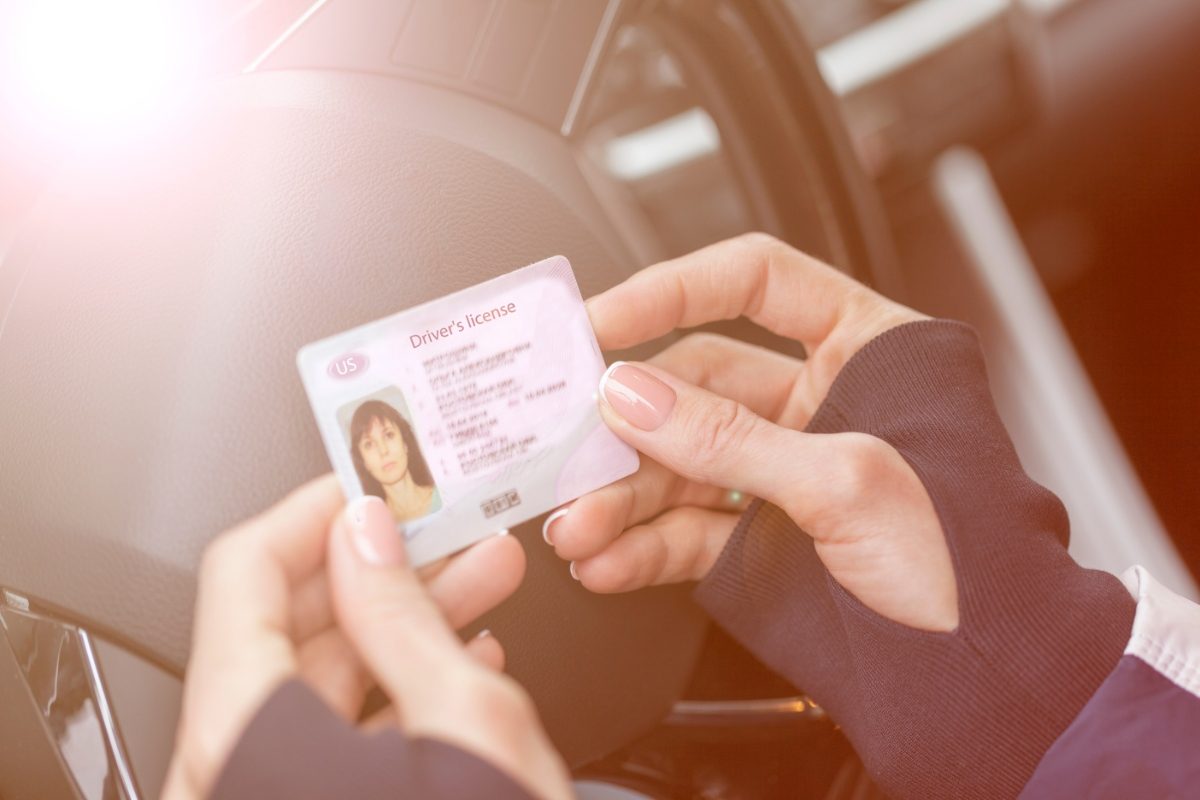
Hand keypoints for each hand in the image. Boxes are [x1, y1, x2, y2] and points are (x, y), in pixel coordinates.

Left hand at [165, 475, 568, 799]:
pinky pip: (337, 739)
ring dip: (406, 625)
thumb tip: (367, 534)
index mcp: (247, 741)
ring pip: (323, 684)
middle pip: (287, 629)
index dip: (314, 514)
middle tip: (447, 530)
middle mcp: (231, 776)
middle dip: (384, 569)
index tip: (371, 484)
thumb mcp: (467, 728)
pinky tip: (467, 662)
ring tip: (481, 584)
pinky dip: (401, 691)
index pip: (243, 575)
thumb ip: (404, 617)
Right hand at [546, 233, 957, 630]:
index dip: (672, 290)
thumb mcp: (850, 481)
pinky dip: (641, 547)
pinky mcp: (763, 541)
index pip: (755, 282)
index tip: (602, 319)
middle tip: (569, 439)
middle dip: (629, 420)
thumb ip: (731, 438)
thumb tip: (634, 395)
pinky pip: (687, 531)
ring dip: (622, 494)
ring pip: (681, 463)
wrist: (991, 676)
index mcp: (867, 350)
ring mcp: (785, 472)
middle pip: (697, 382)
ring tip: (578, 523)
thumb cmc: (975, 562)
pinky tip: (607, 558)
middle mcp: (819, 401)